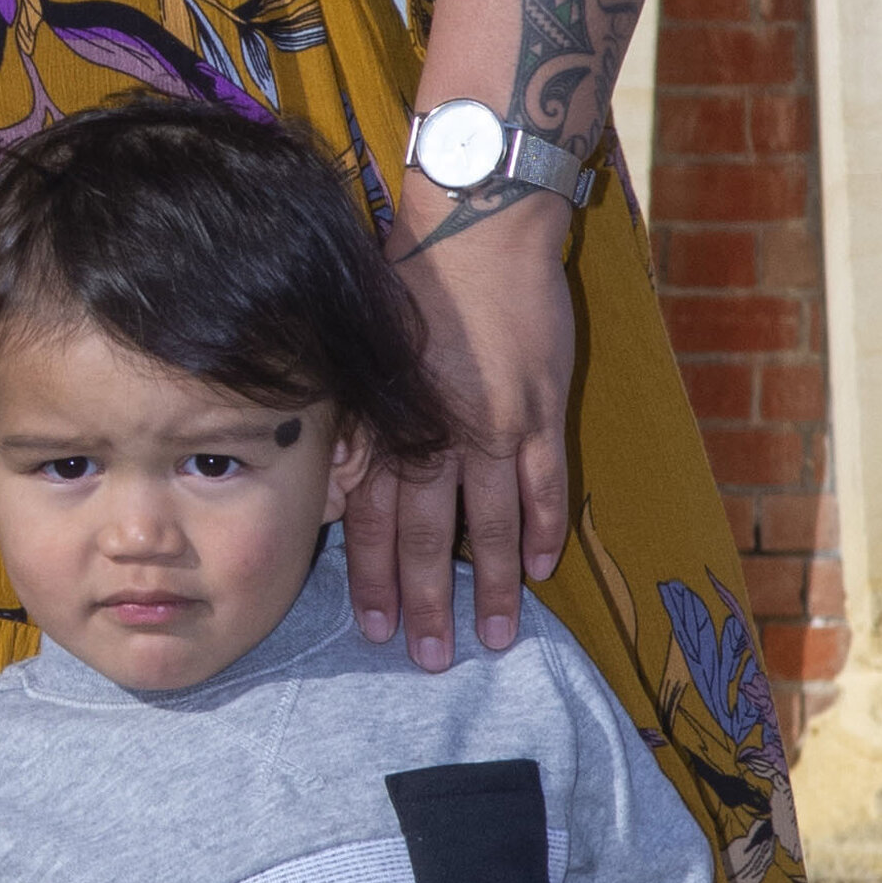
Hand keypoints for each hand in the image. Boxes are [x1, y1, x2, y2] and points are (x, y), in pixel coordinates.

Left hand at [349, 189, 576, 667]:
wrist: (477, 223)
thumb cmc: (407, 277)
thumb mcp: (364, 349)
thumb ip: (357, 417)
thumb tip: (335, 480)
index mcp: (390, 422)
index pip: (375, 517)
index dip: (373, 575)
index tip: (371, 625)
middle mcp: (439, 434)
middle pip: (431, 536)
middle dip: (429, 602)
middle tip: (431, 658)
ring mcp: (497, 425)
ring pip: (494, 524)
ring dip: (496, 585)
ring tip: (496, 637)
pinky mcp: (543, 407)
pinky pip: (545, 483)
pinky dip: (543, 528)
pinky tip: (543, 568)